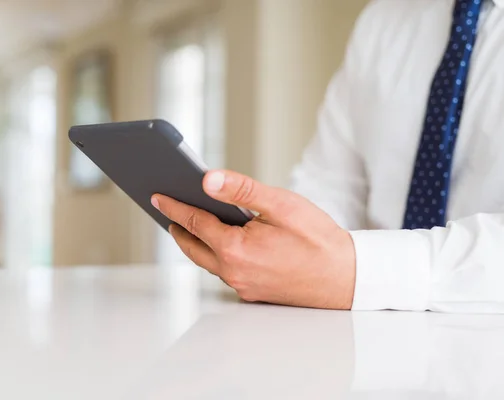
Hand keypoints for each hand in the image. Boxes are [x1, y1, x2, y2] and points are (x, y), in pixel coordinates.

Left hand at [151, 170, 355, 309]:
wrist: (346, 279)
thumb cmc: (319, 240)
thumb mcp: (281, 205)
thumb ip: (242, 191)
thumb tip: (207, 180)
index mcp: (235, 249)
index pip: (194, 222)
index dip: (174, 206)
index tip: (158, 196)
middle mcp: (234, 271)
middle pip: (193, 246)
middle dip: (177, 227)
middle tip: (166, 212)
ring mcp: (243, 285)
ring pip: (208, 261)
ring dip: (196, 242)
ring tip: (188, 225)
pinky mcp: (253, 292)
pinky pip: (225, 271)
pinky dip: (215, 255)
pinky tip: (221, 243)